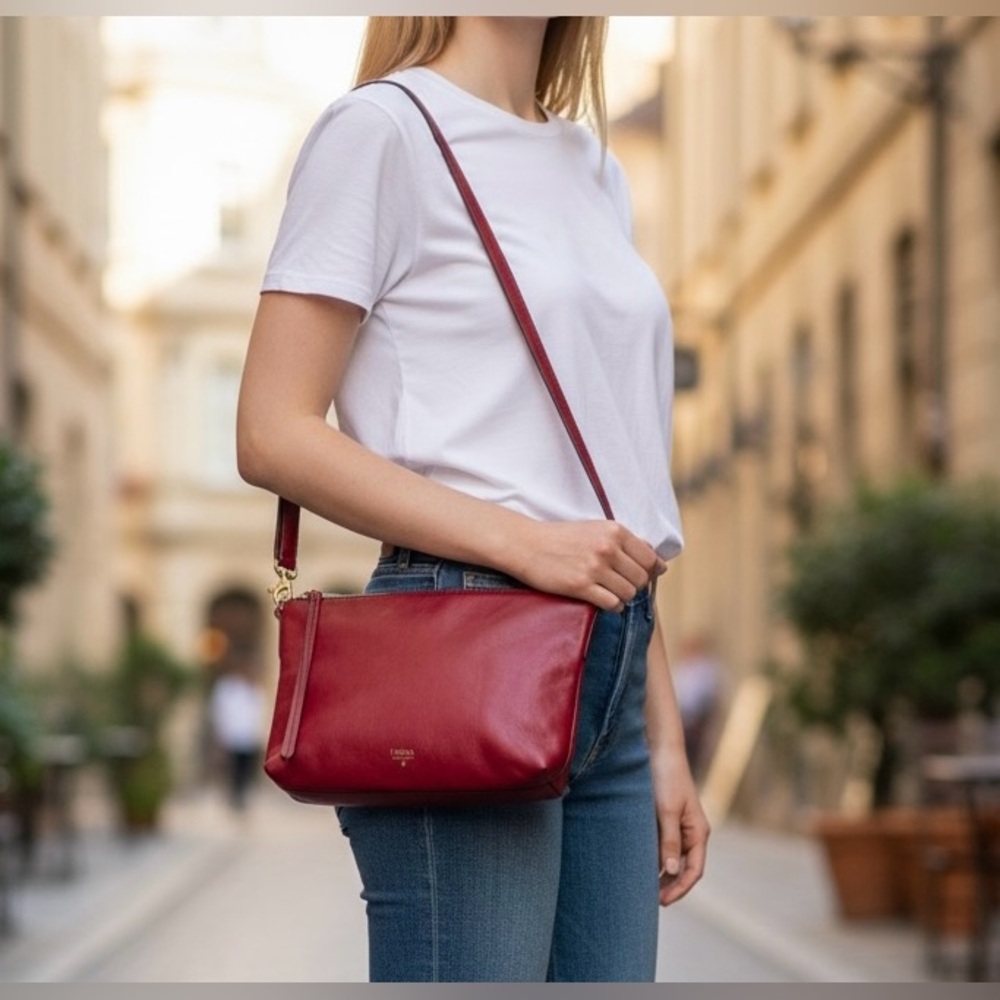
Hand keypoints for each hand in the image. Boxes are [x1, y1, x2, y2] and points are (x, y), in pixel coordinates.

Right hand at [507, 520, 666, 611]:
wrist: (527, 544)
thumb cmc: (561, 537)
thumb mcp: (595, 529)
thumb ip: (624, 541)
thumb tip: (657, 560)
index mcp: (614, 531)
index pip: (649, 557)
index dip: (650, 570)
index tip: (643, 575)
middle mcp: (607, 548)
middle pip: (641, 578)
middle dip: (635, 585)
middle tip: (620, 584)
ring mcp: (594, 568)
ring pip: (629, 592)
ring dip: (622, 596)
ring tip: (609, 592)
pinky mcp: (581, 586)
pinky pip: (612, 604)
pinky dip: (612, 606)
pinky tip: (602, 600)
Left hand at [650, 748, 709, 905]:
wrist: (660, 748)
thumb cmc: (666, 777)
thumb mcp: (667, 811)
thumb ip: (670, 841)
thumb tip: (671, 871)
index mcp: (698, 832)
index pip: (694, 870)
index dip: (680, 889)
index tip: (663, 902)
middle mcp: (692, 832)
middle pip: (685, 868)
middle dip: (671, 886)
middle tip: (650, 901)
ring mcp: (680, 825)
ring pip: (674, 858)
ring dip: (662, 874)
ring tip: (644, 887)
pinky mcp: (666, 818)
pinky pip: (664, 845)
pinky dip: (655, 857)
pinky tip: (642, 864)